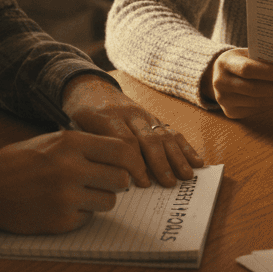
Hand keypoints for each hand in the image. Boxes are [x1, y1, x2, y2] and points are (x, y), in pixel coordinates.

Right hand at [0, 130, 140, 233]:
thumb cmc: (17, 162)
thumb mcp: (50, 141)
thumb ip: (83, 146)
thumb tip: (121, 155)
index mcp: (70, 143)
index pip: (121, 151)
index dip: (132, 161)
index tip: (133, 168)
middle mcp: (71, 169)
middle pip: (120, 179)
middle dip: (116, 182)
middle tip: (103, 182)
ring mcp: (66, 197)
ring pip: (109, 201)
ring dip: (99, 199)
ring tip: (79, 194)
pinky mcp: (61, 220)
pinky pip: (88, 218)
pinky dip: (80, 214)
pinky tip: (60, 206)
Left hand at [63, 75, 202, 187]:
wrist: (88, 88)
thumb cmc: (79, 115)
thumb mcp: (76, 129)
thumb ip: (93, 149)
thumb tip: (112, 178)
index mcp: (105, 117)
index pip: (126, 141)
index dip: (136, 164)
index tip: (142, 183)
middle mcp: (128, 114)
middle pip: (149, 138)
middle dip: (160, 163)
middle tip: (168, 183)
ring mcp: (143, 114)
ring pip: (163, 135)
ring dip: (177, 157)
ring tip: (185, 175)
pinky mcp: (152, 117)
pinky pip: (171, 131)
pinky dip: (184, 147)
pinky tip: (195, 160)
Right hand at [202, 48, 272, 118]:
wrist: (217, 75)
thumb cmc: (239, 62)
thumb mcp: (246, 54)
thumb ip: (262, 59)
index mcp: (225, 63)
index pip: (247, 69)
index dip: (267, 72)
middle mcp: (221, 83)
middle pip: (253, 89)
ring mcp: (224, 100)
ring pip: (257, 102)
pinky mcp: (230, 112)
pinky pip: (255, 110)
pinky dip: (271, 104)